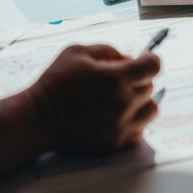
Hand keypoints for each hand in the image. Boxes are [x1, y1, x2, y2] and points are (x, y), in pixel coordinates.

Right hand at [28, 44, 159, 153]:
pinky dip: (133, 120)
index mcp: (115, 78)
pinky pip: (140, 130)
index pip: (152, 66)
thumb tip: (126, 58)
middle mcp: (123, 103)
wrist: (40, 118)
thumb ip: (106, 49)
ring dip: (141, 101)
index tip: (143, 59)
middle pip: (150, 86)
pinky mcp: (116, 142)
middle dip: (138, 78)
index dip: (149, 59)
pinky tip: (117, 115)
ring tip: (123, 98)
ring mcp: (121, 125)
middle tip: (119, 78)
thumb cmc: (55, 82)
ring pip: (151, 110)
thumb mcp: (76, 51)